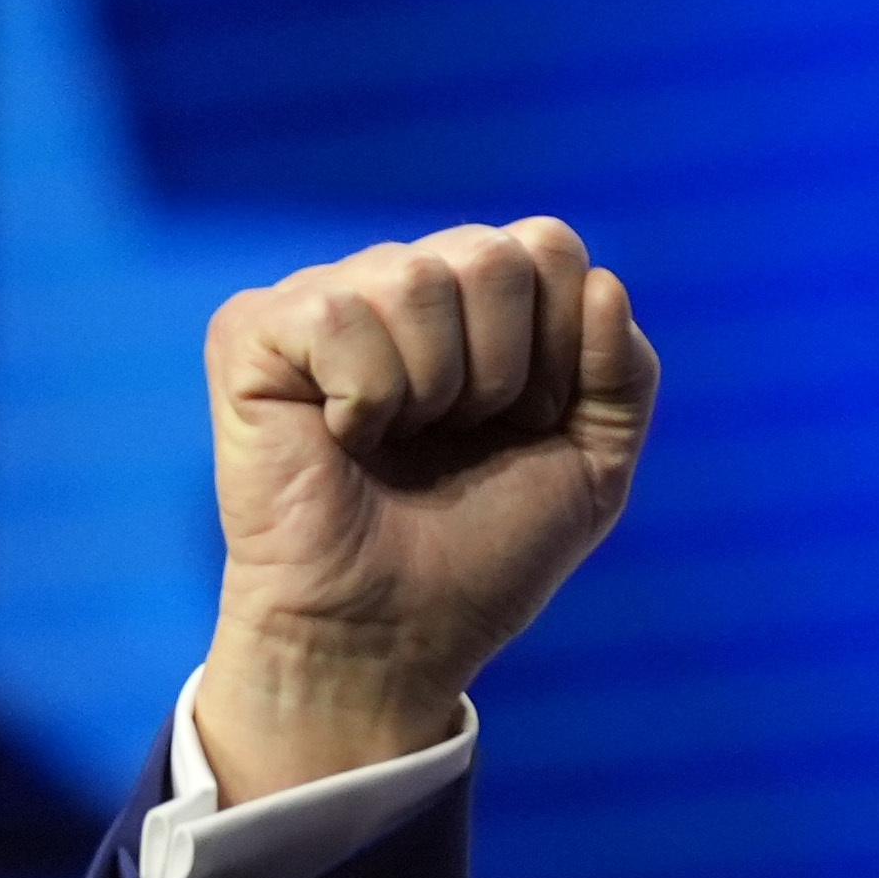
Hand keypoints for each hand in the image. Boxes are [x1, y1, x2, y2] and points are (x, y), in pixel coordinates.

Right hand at [195, 218, 659, 801]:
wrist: (396, 631)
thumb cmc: (486, 552)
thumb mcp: (595, 466)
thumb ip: (625, 375)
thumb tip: (604, 283)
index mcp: (484, 306)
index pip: (549, 246)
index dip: (562, 347)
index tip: (531, 423)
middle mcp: (405, 285)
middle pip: (495, 253)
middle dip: (504, 370)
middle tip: (462, 436)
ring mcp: (327, 300)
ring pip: (419, 277)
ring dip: (435, 389)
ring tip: (401, 441)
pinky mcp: (254, 331)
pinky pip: (341, 314)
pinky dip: (366, 397)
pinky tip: (343, 437)